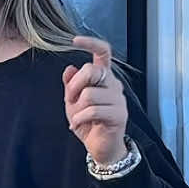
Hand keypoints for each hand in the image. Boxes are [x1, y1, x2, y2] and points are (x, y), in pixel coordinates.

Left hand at [63, 35, 129, 167]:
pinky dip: (80, 118)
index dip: (91, 43)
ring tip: (76, 117)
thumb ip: (71, 84)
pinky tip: (78, 124)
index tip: (75, 40)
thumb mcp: (73, 101)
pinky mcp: (119, 114)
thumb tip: (69, 68)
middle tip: (70, 100)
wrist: (100, 147)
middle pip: (92, 70)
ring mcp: (118, 99)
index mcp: (104, 77)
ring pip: (90, 94)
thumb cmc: (87, 122)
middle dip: (74, 86)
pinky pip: (93, 110)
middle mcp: (113, 84)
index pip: (103, 52)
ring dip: (76, 108)